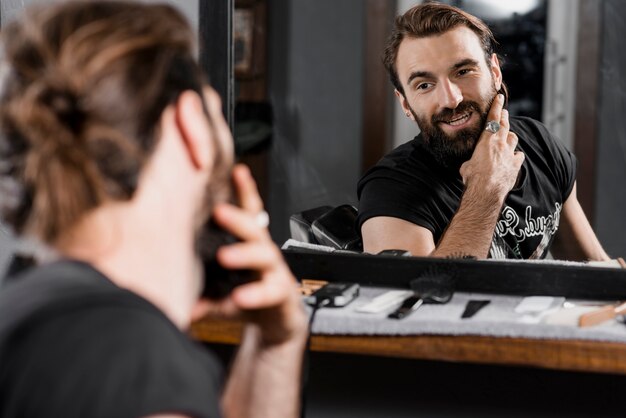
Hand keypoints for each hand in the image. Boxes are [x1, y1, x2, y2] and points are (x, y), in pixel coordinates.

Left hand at [192, 164, 306, 345]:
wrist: (276, 322)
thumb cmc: (245, 295)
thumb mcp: (219, 286)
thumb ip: (196, 285)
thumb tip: (161, 284)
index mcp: (248, 243)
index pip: (249, 212)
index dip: (244, 191)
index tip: (237, 170)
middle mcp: (264, 252)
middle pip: (254, 229)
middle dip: (237, 219)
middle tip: (219, 212)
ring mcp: (275, 271)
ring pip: (265, 255)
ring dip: (244, 254)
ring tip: (224, 256)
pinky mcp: (283, 293)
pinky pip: (270, 291)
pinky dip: (253, 295)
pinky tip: (239, 299)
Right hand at [459, 94, 524, 197]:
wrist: (486, 191)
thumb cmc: (472, 178)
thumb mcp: (466, 166)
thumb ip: (472, 160)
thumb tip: (470, 164)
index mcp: (486, 141)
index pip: (493, 118)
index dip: (496, 106)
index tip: (500, 98)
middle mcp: (500, 144)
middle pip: (506, 125)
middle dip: (504, 117)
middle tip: (504, 112)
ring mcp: (510, 154)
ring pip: (513, 138)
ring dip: (510, 135)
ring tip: (507, 134)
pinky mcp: (515, 165)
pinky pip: (518, 155)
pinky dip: (515, 154)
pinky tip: (513, 156)